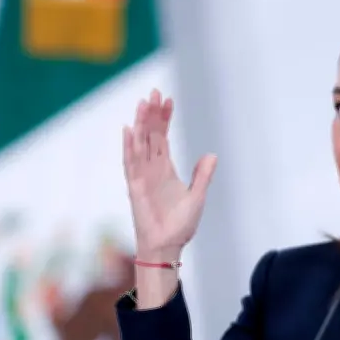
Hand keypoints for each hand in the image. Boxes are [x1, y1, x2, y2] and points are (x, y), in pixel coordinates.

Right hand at [123, 89, 216, 259]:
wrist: (168, 246)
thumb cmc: (180, 225)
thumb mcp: (197, 196)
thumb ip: (202, 175)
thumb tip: (211, 154)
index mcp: (165, 169)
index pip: (162, 137)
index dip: (164, 119)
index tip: (167, 100)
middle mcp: (152, 169)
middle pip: (150, 135)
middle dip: (151, 114)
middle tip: (154, 92)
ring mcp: (142, 177)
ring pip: (140, 144)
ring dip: (140, 124)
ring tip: (143, 103)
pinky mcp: (135, 187)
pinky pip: (131, 164)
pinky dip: (129, 147)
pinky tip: (129, 130)